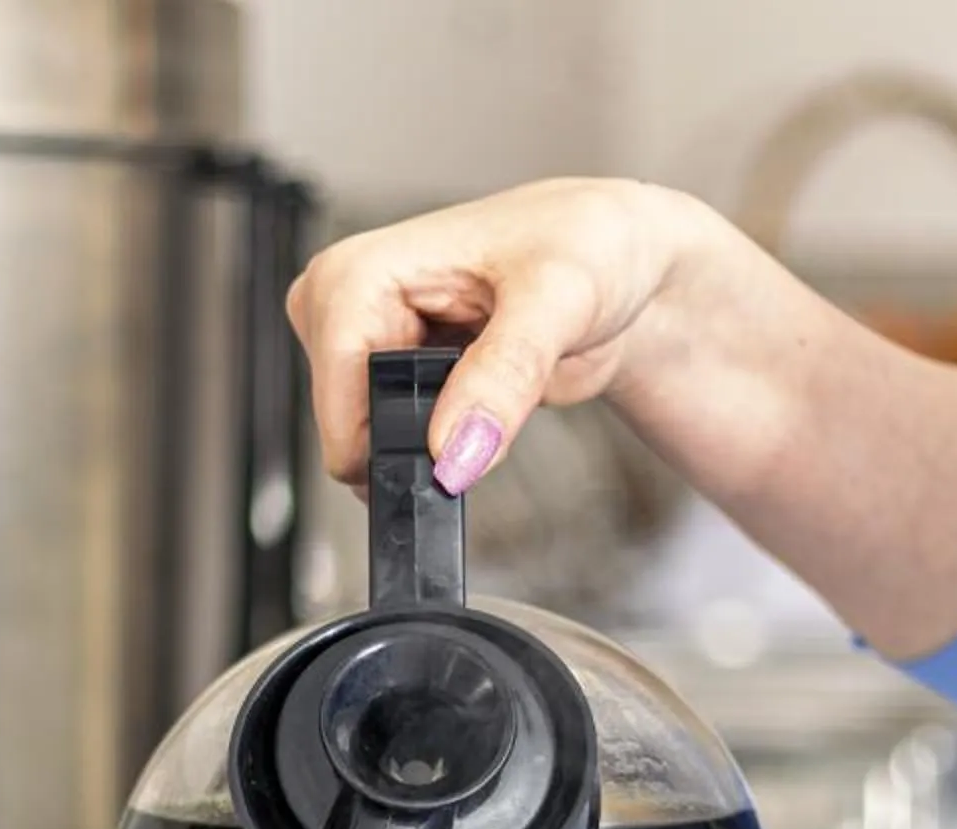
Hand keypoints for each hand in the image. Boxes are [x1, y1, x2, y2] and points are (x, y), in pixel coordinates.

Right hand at [284, 177, 719, 493]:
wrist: (619, 263)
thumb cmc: (589, 245)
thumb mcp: (559, 298)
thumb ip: (505, 375)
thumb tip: (454, 454)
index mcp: (359, 271)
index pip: (336, 386)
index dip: (389, 435)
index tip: (454, 451)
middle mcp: (348, 310)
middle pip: (348, 429)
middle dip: (419, 440)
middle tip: (491, 400)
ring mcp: (367, 351)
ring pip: (369, 448)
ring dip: (438, 444)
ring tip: (494, 391)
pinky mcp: (390, 383)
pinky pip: (395, 449)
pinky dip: (445, 445)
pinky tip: (482, 403)